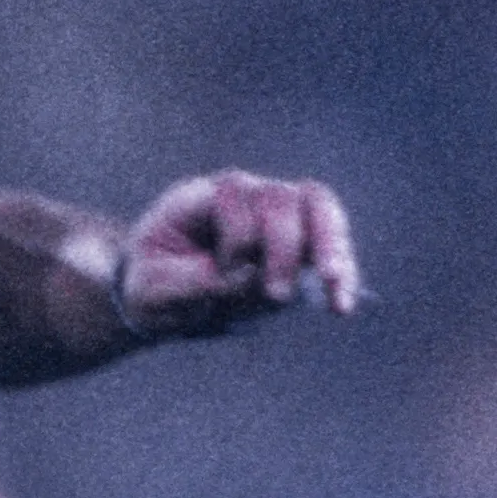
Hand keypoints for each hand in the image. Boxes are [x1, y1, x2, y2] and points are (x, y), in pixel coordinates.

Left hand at [119, 172, 362, 335]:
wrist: (163, 297)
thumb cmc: (153, 287)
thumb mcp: (154, 292)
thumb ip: (194, 283)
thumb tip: (250, 276)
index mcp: (200, 198)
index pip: (233, 192)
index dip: (237, 235)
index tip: (224, 275)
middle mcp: (244, 196)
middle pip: (282, 195)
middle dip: (284, 246)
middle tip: (277, 296)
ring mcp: (275, 214)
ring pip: (318, 206)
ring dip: (330, 248)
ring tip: (334, 292)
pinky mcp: (298, 241)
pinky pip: (332, 240)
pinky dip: (343, 270)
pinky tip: (342, 305)